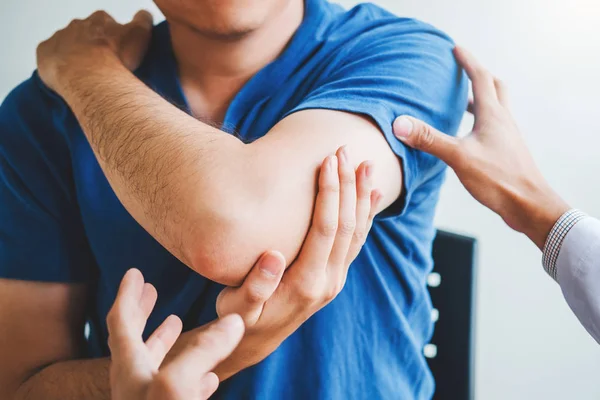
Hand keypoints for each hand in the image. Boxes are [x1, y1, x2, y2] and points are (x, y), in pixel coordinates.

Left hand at [36, 10, 152, 92]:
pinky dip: (57, 65)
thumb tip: (144, 14)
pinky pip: (49, 57)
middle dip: (92, 46)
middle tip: (102, 65)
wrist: (90, 76)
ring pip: (67, 44)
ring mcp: (59, 37)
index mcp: (100, 20)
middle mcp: (77, 24)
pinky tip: (68, 77)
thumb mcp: (140, 34)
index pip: (107, 24)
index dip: (112, 37)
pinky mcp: (45, 52)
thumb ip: (143, 21)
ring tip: (86, 75)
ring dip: (75, 56)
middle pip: (85, 33)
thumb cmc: (116, 57)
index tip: (117, 51)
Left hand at [106, 269, 243, 399]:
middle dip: (142, 311)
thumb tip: (233, 321)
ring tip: (175, 321)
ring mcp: (146, 399)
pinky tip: (205, 375)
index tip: (133, 272)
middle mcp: (133, 382)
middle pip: (133, 338)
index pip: (121, 321)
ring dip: (162, 338)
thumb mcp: (179, 383)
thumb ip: (203, 350)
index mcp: (131, 366)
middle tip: (150, 289)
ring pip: (153, 363)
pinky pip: (173, 388)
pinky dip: (187, 371)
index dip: (127, 294)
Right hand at [213, 146, 381, 378]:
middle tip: (346, 150)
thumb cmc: (242, 320)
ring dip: (362, 196)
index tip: (328, 161)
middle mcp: (328, 280)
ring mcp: (335, 279)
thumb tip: (272, 257)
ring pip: (357, 231)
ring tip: (367, 164)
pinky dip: (367, 216)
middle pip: (346, 225)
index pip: (325, 229)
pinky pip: (357, 242)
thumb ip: (254, 287)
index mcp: (306, 282)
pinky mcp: (335, 276)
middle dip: (347, 185)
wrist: (258, 342)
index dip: (329, 193)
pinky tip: (373, 195)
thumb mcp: (237, 309)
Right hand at [392, 46, 568, 248]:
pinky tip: (470, 136)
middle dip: (479, 76)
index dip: (467, 62)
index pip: (481, 78)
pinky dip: (482, 121)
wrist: (529, 205)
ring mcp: (507, 136)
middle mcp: (503, 121)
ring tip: (464, 101)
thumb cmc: (498, 179)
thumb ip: (430, 139)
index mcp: (493, 115)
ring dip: (481, 99)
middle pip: (495, 88)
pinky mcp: (507, 151)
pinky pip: (495, 126)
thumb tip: (399, 124)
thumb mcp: (459, 157)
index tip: (455, 49)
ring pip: (496, 108)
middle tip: (463, 71)